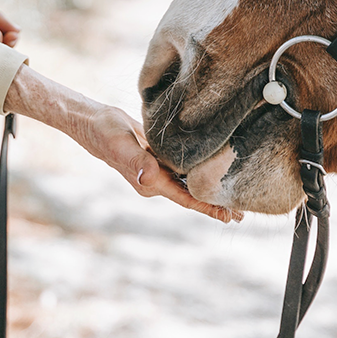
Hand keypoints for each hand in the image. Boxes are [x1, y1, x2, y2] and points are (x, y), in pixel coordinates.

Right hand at [76, 106, 242, 222]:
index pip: (185, 198)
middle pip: (190, 195)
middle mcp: (156, 181)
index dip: (208, 207)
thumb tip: (150, 179)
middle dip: (215, 204)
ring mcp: (157, 171)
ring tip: (234, 197)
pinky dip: (199, 173)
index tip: (229, 216)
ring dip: (209, 190)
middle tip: (244, 213)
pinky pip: (182, 170)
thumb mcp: (122, 145)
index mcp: (150, 182)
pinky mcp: (158, 158)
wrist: (92, 121)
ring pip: (188, 183)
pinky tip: (212, 173)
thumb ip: (137, 162)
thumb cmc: (105, 132)